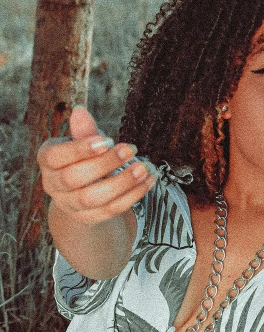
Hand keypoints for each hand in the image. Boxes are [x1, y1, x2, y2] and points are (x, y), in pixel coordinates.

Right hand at [37, 107, 155, 224]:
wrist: (84, 191)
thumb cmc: (84, 158)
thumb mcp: (84, 143)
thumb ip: (84, 131)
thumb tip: (80, 112)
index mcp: (47, 160)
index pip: (56, 156)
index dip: (81, 149)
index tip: (108, 140)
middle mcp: (53, 184)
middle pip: (74, 178)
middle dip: (105, 164)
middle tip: (131, 150)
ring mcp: (69, 204)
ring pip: (93, 198)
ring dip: (122, 183)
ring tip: (143, 168)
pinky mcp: (88, 218)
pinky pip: (110, 210)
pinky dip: (131, 196)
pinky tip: (147, 182)